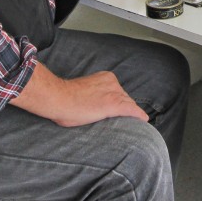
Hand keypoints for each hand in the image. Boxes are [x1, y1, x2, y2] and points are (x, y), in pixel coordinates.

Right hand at [10, 63, 147, 126]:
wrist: (58, 98)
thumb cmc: (64, 97)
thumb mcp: (83, 90)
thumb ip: (93, 94)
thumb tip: (92, 104)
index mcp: (105, 78)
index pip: (118, 92)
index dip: (118, 102)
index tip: (117, 111)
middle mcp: (113, 83)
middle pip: (125, 98)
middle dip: (125, 108)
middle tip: (125, 120)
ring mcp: (114, 93)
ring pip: (128, 105)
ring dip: (129, 114)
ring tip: (132, 123)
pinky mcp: (115, 104)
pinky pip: (132, 110)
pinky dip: (138, 115)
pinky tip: (143, 120)